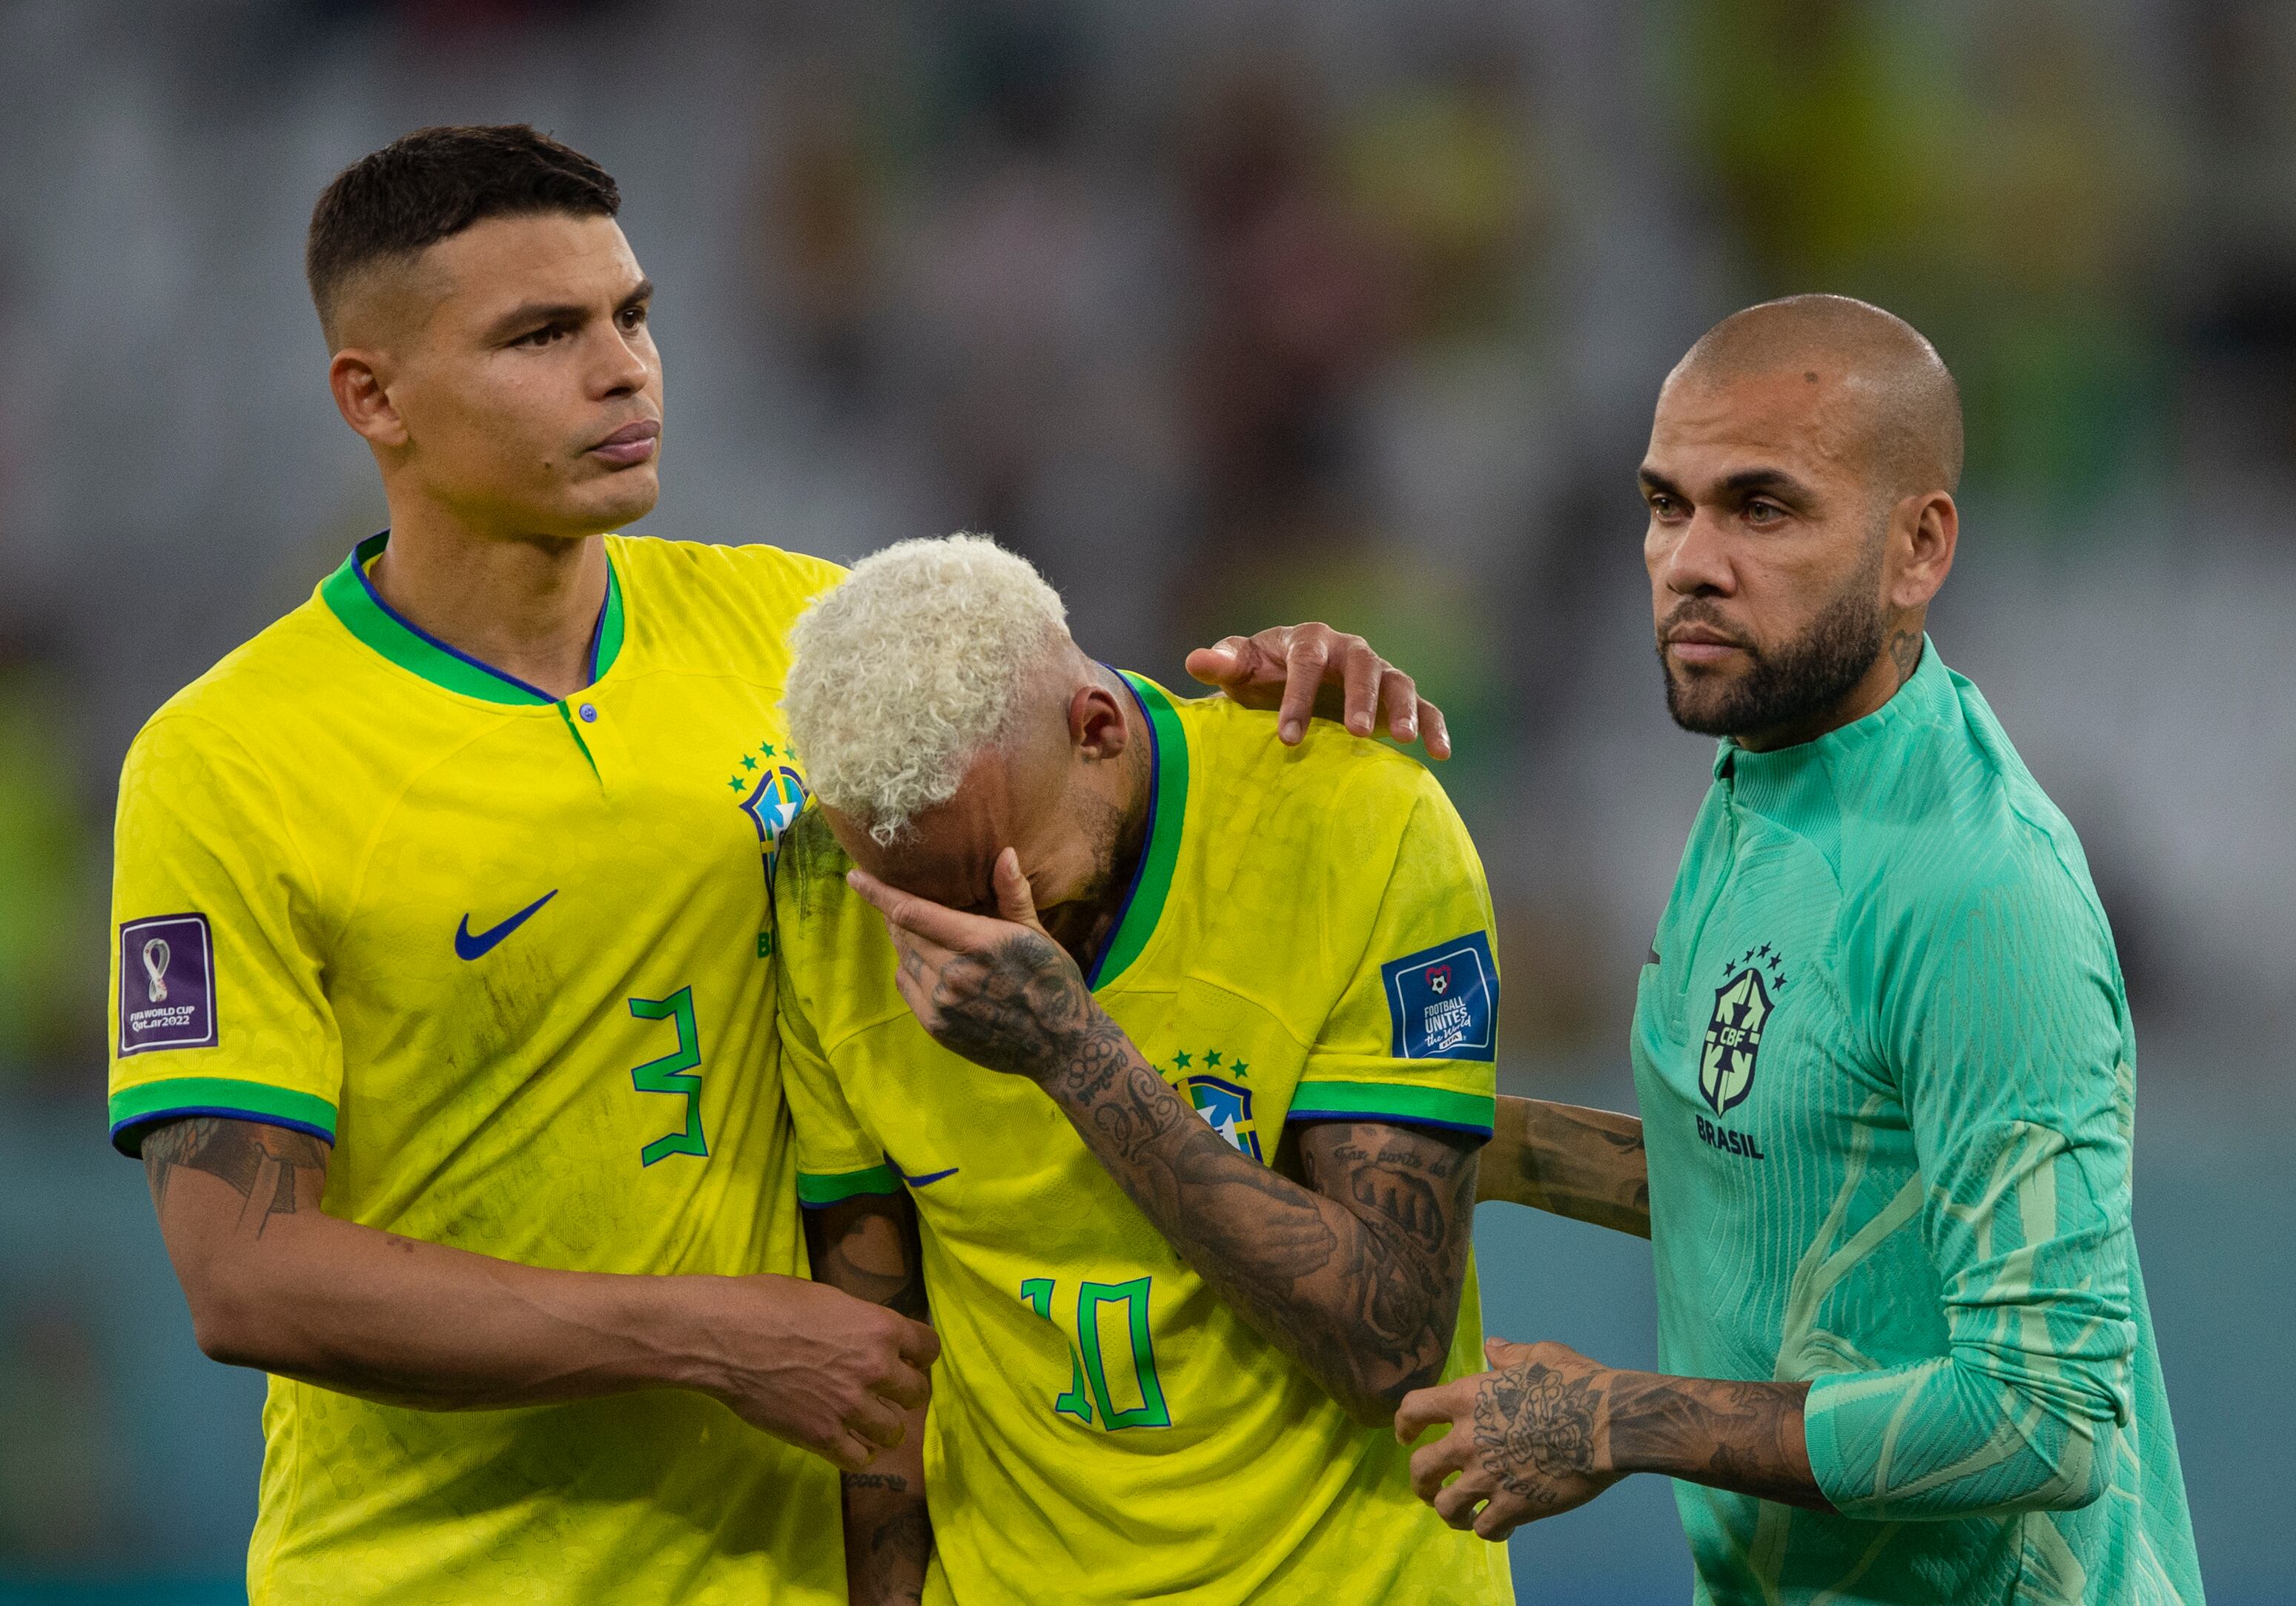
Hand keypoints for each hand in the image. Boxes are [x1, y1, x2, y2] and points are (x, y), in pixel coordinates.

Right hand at [697, 1273, 939, 1472]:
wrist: (723, 1337)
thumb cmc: (767, 1303)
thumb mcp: (827, 1299)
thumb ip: (858, 1322)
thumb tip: (869, 1335)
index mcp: (880, 1327)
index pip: (929, 1349)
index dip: (918, 1355)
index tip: (906, 1360)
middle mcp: (875, 1369)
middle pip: (917, 1394)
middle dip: (903, 1393)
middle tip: (883, 1393)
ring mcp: (850, 1407)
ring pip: (893, 1433)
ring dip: (882, 1427)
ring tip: (866, 1422)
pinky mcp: (823, 1437)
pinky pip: (861, 1459)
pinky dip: (858, 1454)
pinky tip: (847, 1443)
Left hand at [846, 848, 1097, 1082]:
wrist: (1059, 1044)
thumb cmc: (1051, 980)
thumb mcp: (1036, 933)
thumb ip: (1013, 893)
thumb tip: (1004, 852)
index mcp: (977, 942)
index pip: (912, 912)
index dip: (879, 893)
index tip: (855, 877)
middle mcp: (954, 973)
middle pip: (903, 934)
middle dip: (895, 915)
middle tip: (900, 904)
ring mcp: (942, 1003)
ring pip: (903, 960)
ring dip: (905, 943)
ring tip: (923, 935)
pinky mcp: (936, 1026)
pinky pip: (907, 987)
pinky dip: (909, 970)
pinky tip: (929, 965)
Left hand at [1186, 624, 1451, 756]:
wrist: (1284, 682)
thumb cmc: (1259, 676)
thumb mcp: (1237, 670)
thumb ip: (1221, 664)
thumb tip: (1196, 661)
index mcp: (1308, 639)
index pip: (1306, 660)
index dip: (1298, 696)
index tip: (1287, 737)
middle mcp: (1348, 650)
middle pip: (1362, 664)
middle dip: (1360, 697)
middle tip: (1357, 732)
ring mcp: (1376, 673)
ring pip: (1398, 682)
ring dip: (1402, 708)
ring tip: (1403, 739)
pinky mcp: (1394, 699)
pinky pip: (1423, 707)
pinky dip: (1433, 725)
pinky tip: (1440, 754)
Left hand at [1396, 1337, 1622, 1539]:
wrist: (1607, 1426)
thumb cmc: (1576, 1384)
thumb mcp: (1539, 1356)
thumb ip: (1508, 1355)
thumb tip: (1492, 1347)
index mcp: (1466, 1399)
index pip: (1412, 1410)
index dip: (1403, 1425)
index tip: (1406, 1437)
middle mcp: (1467, 1441)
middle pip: (1419, 1469)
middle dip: (1420, 1482)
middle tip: (1431, 1488)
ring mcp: (1488, 1478)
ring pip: (1446, 1507)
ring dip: (1451, 1513)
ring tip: (1463, 1516)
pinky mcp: (1514, 1507)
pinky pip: (1486, 1529)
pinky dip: (1489, 1530)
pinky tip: (1503, 1526)